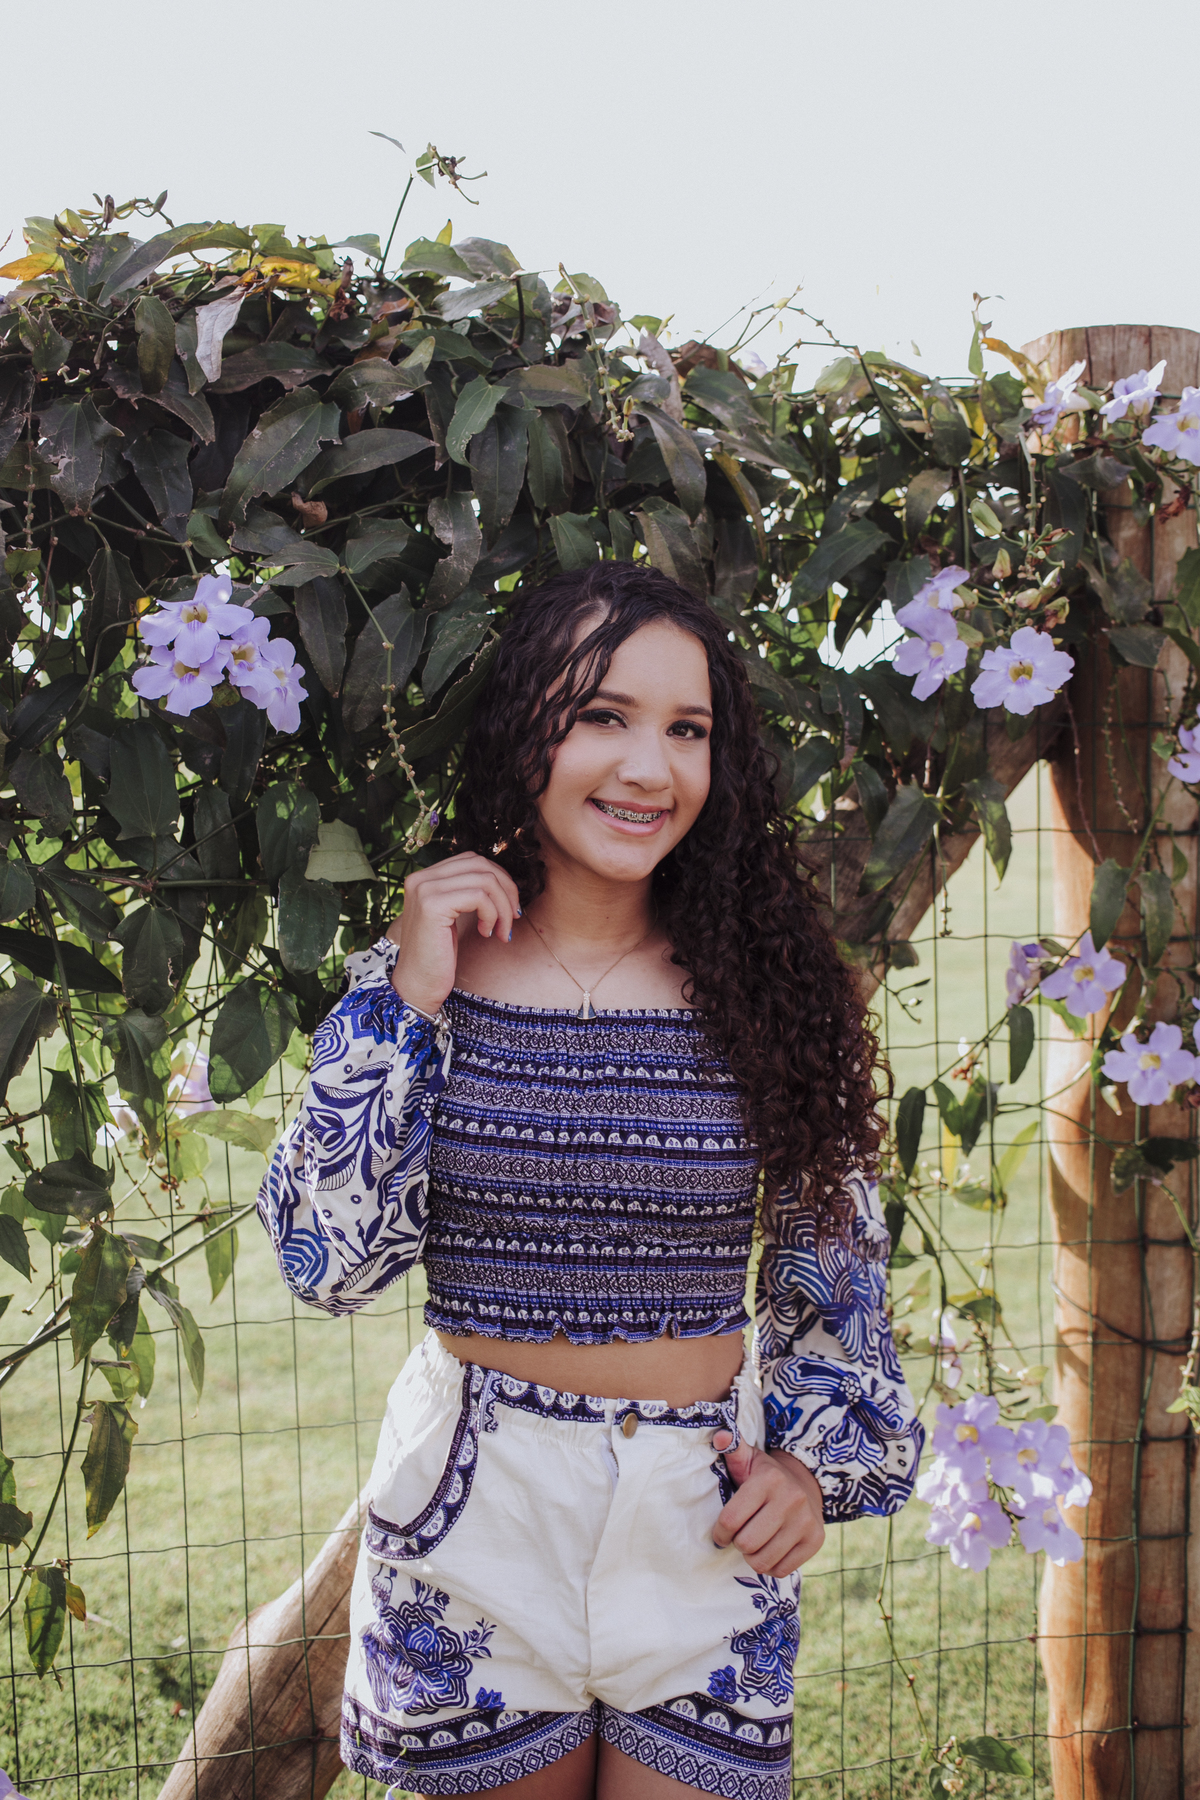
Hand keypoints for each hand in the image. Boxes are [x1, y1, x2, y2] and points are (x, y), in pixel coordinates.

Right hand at [387, 852, 520, 1016]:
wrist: (417, 985)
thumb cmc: (438, 956)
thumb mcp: (453, 916)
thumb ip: (467, 893)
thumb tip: (504, 881)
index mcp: (425, 878)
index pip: (472, 860)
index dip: (498, 879)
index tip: (508, 907)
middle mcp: (421, 878)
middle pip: (480, 864)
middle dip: (506, 890)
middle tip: (512, 918)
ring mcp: (425, 889)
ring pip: (484, 879)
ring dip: (502, 906)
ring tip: (501, 931)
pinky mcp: (432, 905)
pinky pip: (479, 896)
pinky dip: (492, 914)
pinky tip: (486, 933)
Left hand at [711, 1437, 824, 1577]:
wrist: (806, 1483)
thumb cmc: (766, 1476)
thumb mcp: (749, 1460)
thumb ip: (732, 1448)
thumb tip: (722, 1436)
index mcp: (768, 1480)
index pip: (730, 1520)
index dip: (720, 1532)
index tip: (722, 1532)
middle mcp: (790, 1499)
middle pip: (746, 1543)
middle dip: (738, 1543)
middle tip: (741, 1535)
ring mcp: (805, 1521)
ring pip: (763, 1560)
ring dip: (753, 1557)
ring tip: (755, 1543)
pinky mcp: (815, 1540)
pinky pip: (782, 1570)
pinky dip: (771, 1566)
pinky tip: (771, 1550)